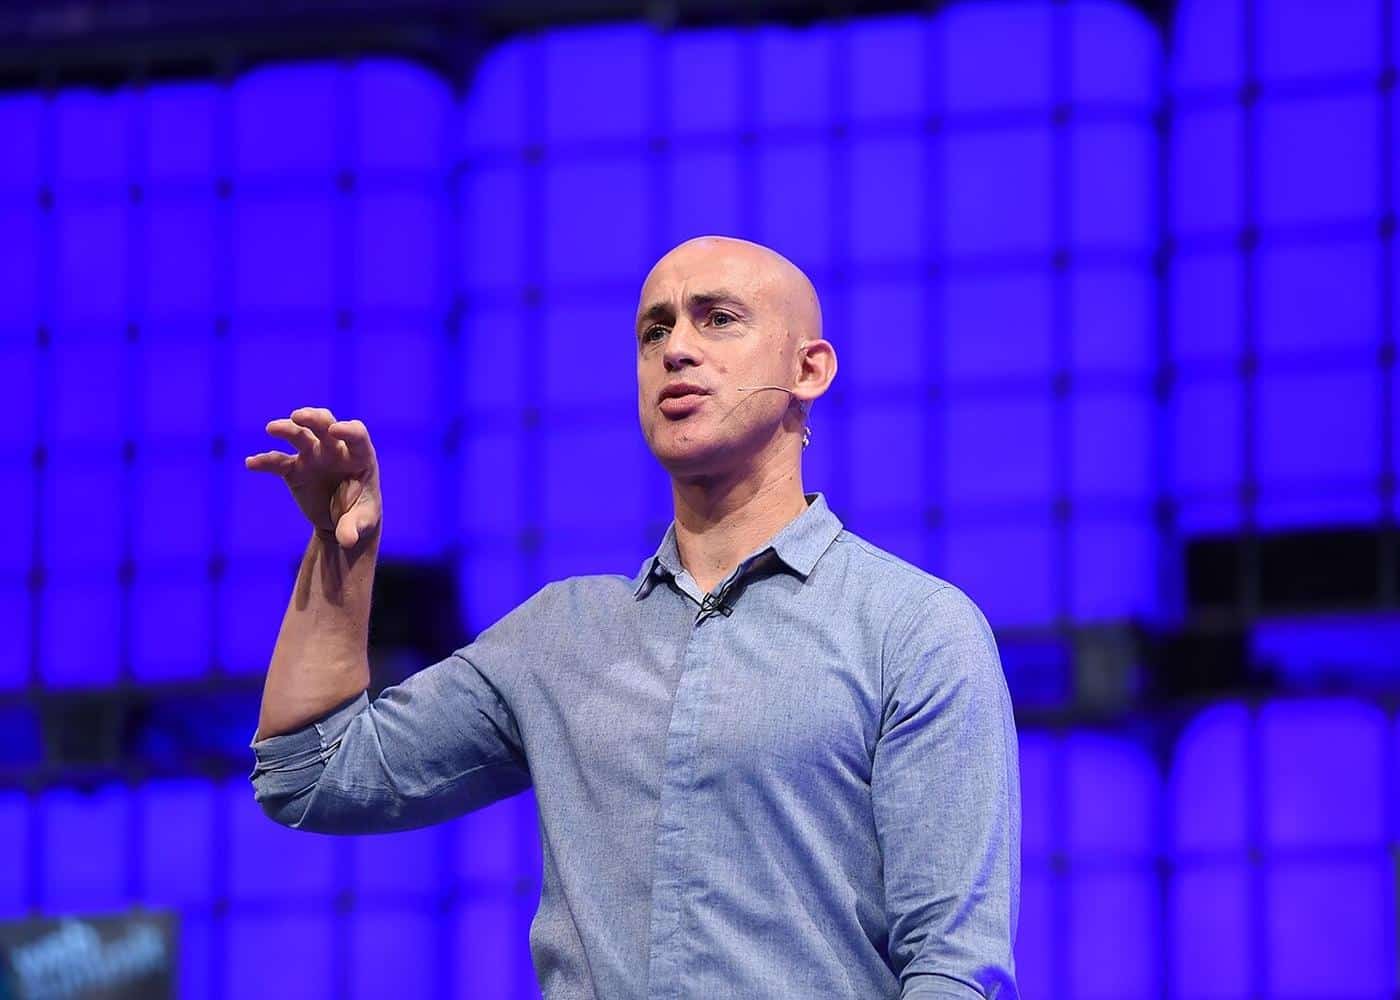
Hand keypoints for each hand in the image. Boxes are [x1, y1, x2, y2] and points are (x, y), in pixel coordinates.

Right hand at [245, 407, 382, 548]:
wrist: (341, 522)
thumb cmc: (360, 516)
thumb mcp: (362, 523)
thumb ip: (354, 528)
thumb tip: (347, 539)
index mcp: (359, 456)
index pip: (356, 434)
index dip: (348, 430)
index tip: (336, 430)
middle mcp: (335, 450)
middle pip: (325, 424)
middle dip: (313, 418)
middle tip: (299, 416)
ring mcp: (313, 456)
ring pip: (299, 435)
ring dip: (287, 429)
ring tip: (272, 428)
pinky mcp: (294, 469)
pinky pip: (277, 462)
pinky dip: (265, 461)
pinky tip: (251, 463)